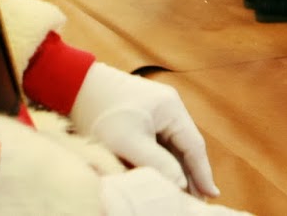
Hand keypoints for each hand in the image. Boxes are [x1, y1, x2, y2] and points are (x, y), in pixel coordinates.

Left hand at [68, 63, 219, 198]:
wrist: (74, 85)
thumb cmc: (101, 112)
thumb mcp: (128, 142)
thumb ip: (157, 163)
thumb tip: (181, 184)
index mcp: (172, 108)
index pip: (194, 145)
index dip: (203, 172)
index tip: (212, 194)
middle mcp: (169, 106)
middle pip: (186, 146)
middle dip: (192, 173)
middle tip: (199, 200)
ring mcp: (156, 109)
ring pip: (172, 145)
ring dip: (177, 168)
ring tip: (183, 192)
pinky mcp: (142, 115)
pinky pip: (159, 141)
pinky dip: (163, 159)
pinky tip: (164, 174)